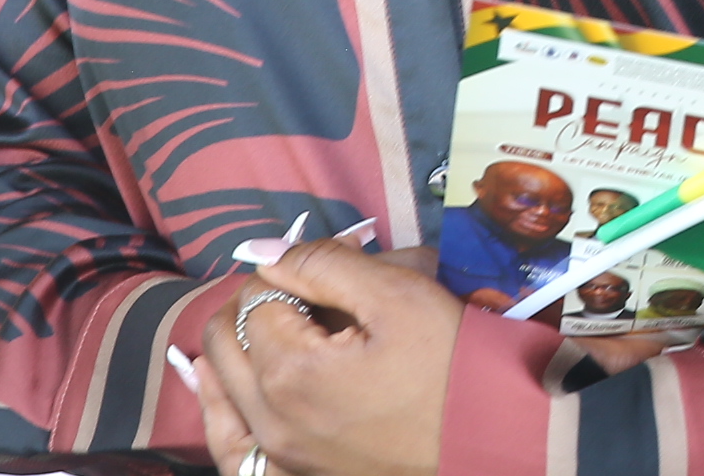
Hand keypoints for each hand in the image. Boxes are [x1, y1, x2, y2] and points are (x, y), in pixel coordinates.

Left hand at [198, 238, 464, 475]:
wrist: (490, 435)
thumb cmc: (452, 362)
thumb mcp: (399, 295)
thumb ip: (324, 265)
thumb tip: (259, 249)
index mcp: (290, 370)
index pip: (258, 296)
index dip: (290, 270)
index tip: (330, 265)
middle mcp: (269, 418)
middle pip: (227, 339)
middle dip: (258, 301)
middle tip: (306, 289)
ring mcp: (277, 453)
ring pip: (219, 385)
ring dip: (232, 345)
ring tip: (266, 320)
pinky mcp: (292, 473)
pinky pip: (230, 446)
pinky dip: (218, 408)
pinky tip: (213, 382)